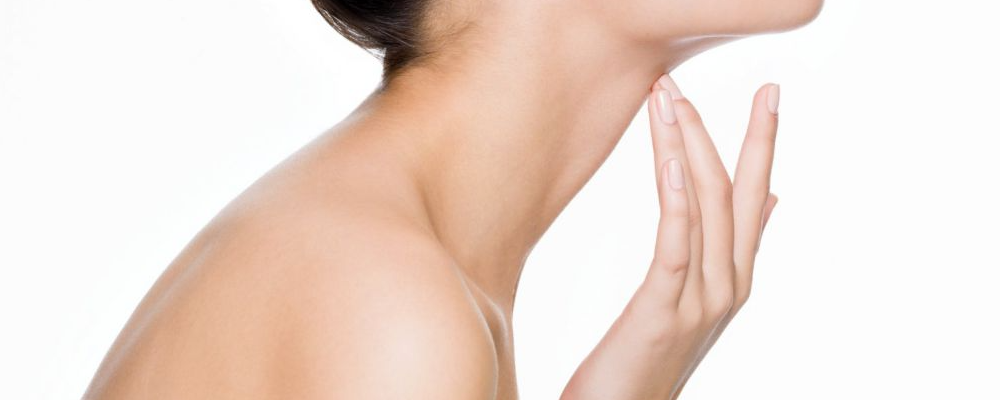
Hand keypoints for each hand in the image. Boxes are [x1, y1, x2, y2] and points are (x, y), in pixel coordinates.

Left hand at [560, 74, 779, 399]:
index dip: (761, 146)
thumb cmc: (650, 354)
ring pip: (707, 209)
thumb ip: (734, 250)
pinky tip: (674, 160)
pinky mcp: (664, 312)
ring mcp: (702, 301)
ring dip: (690, 146)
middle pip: (740, 196)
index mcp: (735, 277)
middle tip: (745, 84)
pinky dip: (679, 198)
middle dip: (741, 135)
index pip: (754, 199)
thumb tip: (773, 204)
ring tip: (673, 99)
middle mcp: (729, 285)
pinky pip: (678, 245)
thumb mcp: (697, 297)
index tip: (768, 98)